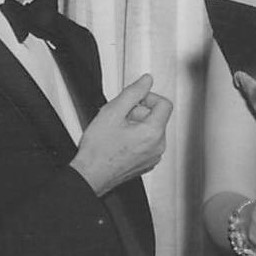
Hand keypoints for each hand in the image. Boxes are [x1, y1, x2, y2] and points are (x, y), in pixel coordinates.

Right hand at [70, 75, 172, 194]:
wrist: (90, 175)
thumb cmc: (98, 150)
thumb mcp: (112, 112)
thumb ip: (133, 92)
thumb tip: (146, 81)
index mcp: (153, 133)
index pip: (165, 104)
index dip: (148, 97)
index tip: (135, 100)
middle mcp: (158, 146)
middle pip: (157, 117)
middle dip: (139, 113)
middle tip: (119, 118)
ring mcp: (153, 156)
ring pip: (151, 130)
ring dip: (136, 126)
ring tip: (117, 131)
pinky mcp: (147, 163)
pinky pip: (147, 143)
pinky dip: (136, 138)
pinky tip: (119, 141)